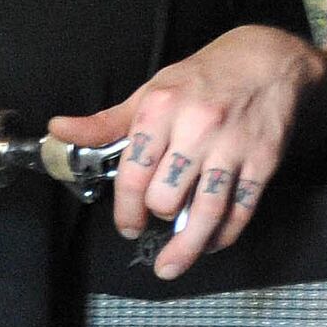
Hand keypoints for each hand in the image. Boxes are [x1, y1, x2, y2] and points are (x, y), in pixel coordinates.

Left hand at [53, 25, 322, 281]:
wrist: (268, 61)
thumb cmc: (202, 78)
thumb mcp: (149, 93)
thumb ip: (105, 123)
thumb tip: (58, 131)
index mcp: (161, 110)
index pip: (134, 174)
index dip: (126, 209)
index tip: (127, 225)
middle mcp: (197, 128)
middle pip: (166, 196)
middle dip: (155, 215)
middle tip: (154, 217)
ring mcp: (232, 147)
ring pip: (205, 211)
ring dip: (186, 246)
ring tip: (171, 265)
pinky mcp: (263, 161)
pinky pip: (241, 208)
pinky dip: (223, 234)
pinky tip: (210, 243)